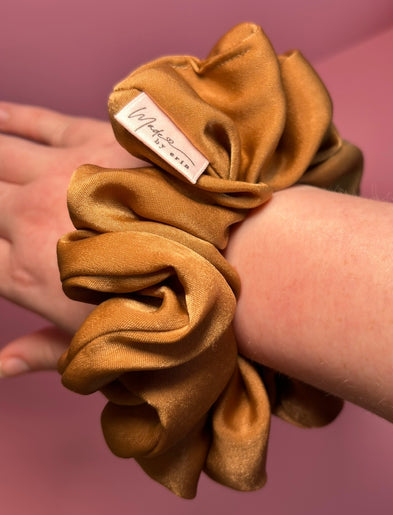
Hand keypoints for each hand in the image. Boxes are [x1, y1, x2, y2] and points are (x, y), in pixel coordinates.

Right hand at [0, 102, 142, 375]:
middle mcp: (28, 217)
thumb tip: (0, 367)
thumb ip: (43, 351)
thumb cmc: (163, 304)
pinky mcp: (91, 140)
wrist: (220, 251)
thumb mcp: (99, 341)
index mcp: (24, 273)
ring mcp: (59, 174)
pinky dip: (11, 118)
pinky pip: (37, 122)